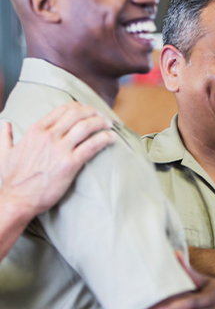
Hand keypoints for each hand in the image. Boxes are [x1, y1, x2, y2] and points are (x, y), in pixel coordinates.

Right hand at [0, 102, 114, 219]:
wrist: (16, 201)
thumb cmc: (12, 180)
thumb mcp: (4, 153)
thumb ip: (5, 136)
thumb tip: (5, 124)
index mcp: (35, 131)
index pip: (62, 109)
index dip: (79, 107)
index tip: (88, 110)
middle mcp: (48, 136)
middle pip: (77, 114)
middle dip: (93, 112)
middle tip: (102, 116)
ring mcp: (59, 149)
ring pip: (86, 127)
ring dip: (101, 122)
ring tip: (109, 124)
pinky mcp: (70, 164)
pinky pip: (92, 145)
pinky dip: (104, 139)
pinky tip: (111, 138)